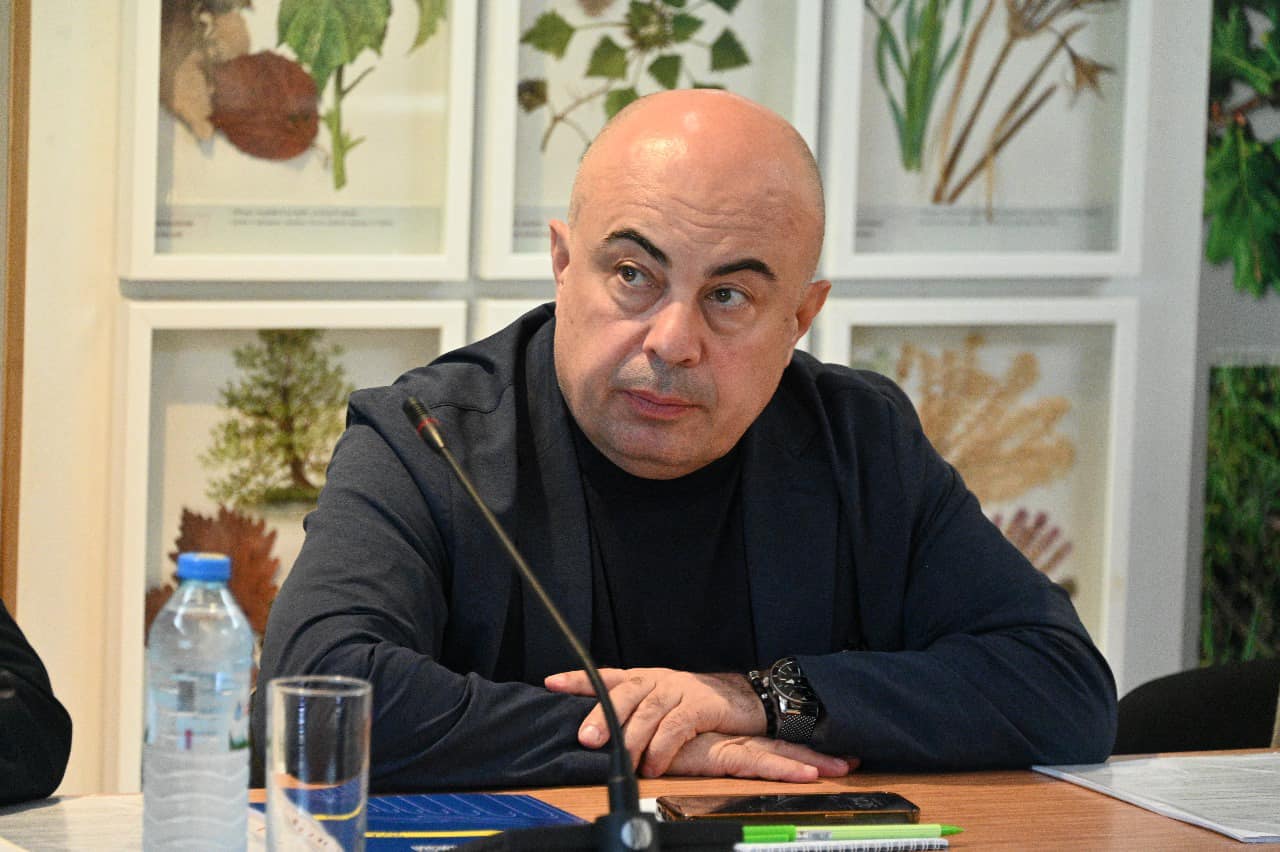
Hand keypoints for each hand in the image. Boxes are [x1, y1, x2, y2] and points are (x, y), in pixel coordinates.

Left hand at [544, 667, 764, 775]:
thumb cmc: (694, 706)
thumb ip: (634, 716)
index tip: (551, 683)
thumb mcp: (660, 704)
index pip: (606, 675)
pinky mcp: (700, 705)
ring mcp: (679, 689)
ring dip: (632, 738)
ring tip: (621, 760)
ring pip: (648, 710)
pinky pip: (676, 726)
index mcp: (644, 678)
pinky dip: (662, 748)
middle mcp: (657, 679)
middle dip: (603, 715)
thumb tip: (598, 739)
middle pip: (624, 692)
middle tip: (588, 739)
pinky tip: (653, 766)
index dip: (579, 679)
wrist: (742, 700)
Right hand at [665, 733, 853, 781]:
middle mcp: (732, 739)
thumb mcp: (680, 747)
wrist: (632, 727)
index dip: (799, 751)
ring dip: (809, 761)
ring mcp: (728, 744)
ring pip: (776, 754)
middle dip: (815, 756)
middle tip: (851, 762)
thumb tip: (695, 757)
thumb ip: (692, 749)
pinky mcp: (719, 752)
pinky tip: (810, 774)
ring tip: (841, 767)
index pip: (770, 744)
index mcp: (726, 739)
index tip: (833, 757)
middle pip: (780, 747)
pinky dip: (785, 768)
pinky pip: (758, 763)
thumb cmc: (651, 736)